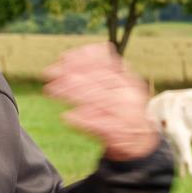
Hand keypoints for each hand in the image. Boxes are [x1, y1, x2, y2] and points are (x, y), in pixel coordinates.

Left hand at [44, 43, 159, 160]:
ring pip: (96, 101)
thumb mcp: (122, 86)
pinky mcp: (120, 134)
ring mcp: (125, 115)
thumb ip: (106, 70)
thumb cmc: (124, 110)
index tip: (64, 56)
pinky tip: (67, 116)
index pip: (106, 67)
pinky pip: (99, 126)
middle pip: (98, 82)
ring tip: (51, 90)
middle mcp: (129, 96)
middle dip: (72, 75)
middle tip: (50, 72)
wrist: (141, 141)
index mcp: (129, 82)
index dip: (84, 60)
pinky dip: (83, 121)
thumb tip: (83, 51)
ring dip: (71, 95)